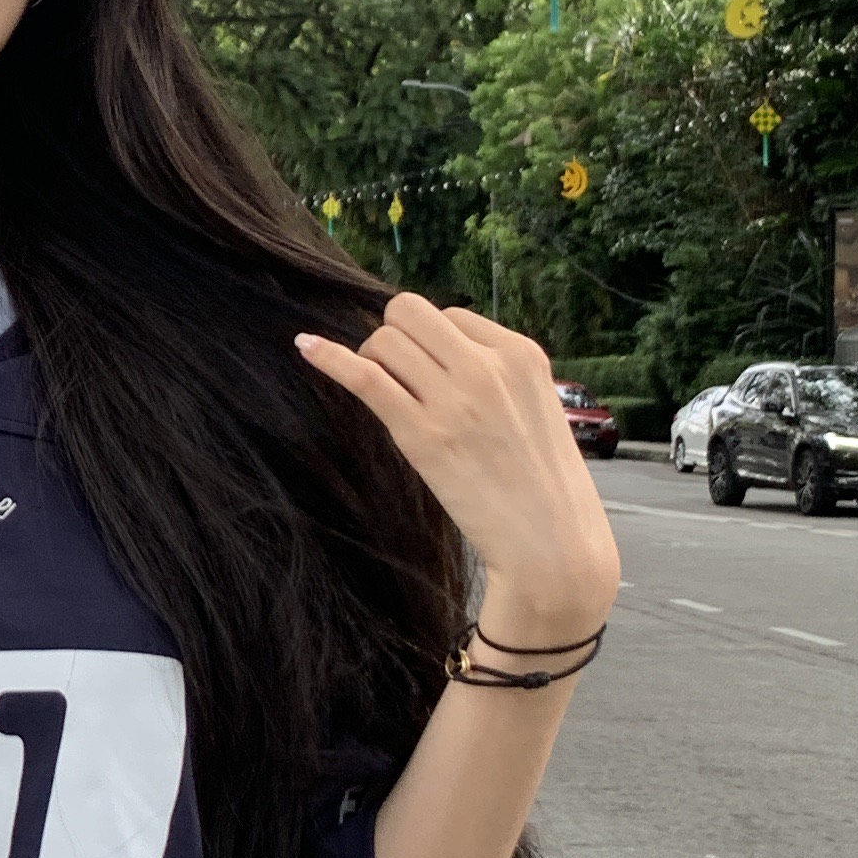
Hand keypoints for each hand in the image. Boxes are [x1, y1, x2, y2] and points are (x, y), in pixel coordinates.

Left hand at [294, 297, 619, 639]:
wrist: (551, 544)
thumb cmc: (542, 486)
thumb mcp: (534, 410)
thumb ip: (496, 379)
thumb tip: (441, 358)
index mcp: (521, 355)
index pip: (453, 315)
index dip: (433, 342)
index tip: (431, 374)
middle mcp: (487, 368)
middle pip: (411, 313)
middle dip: (395, 336)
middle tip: (396, 375)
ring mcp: (453, 400)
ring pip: (385, 340)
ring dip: (372, 358)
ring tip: (382, 392)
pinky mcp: (421, 435)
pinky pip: (365, 377)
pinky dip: (330, 357)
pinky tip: (305, 346)